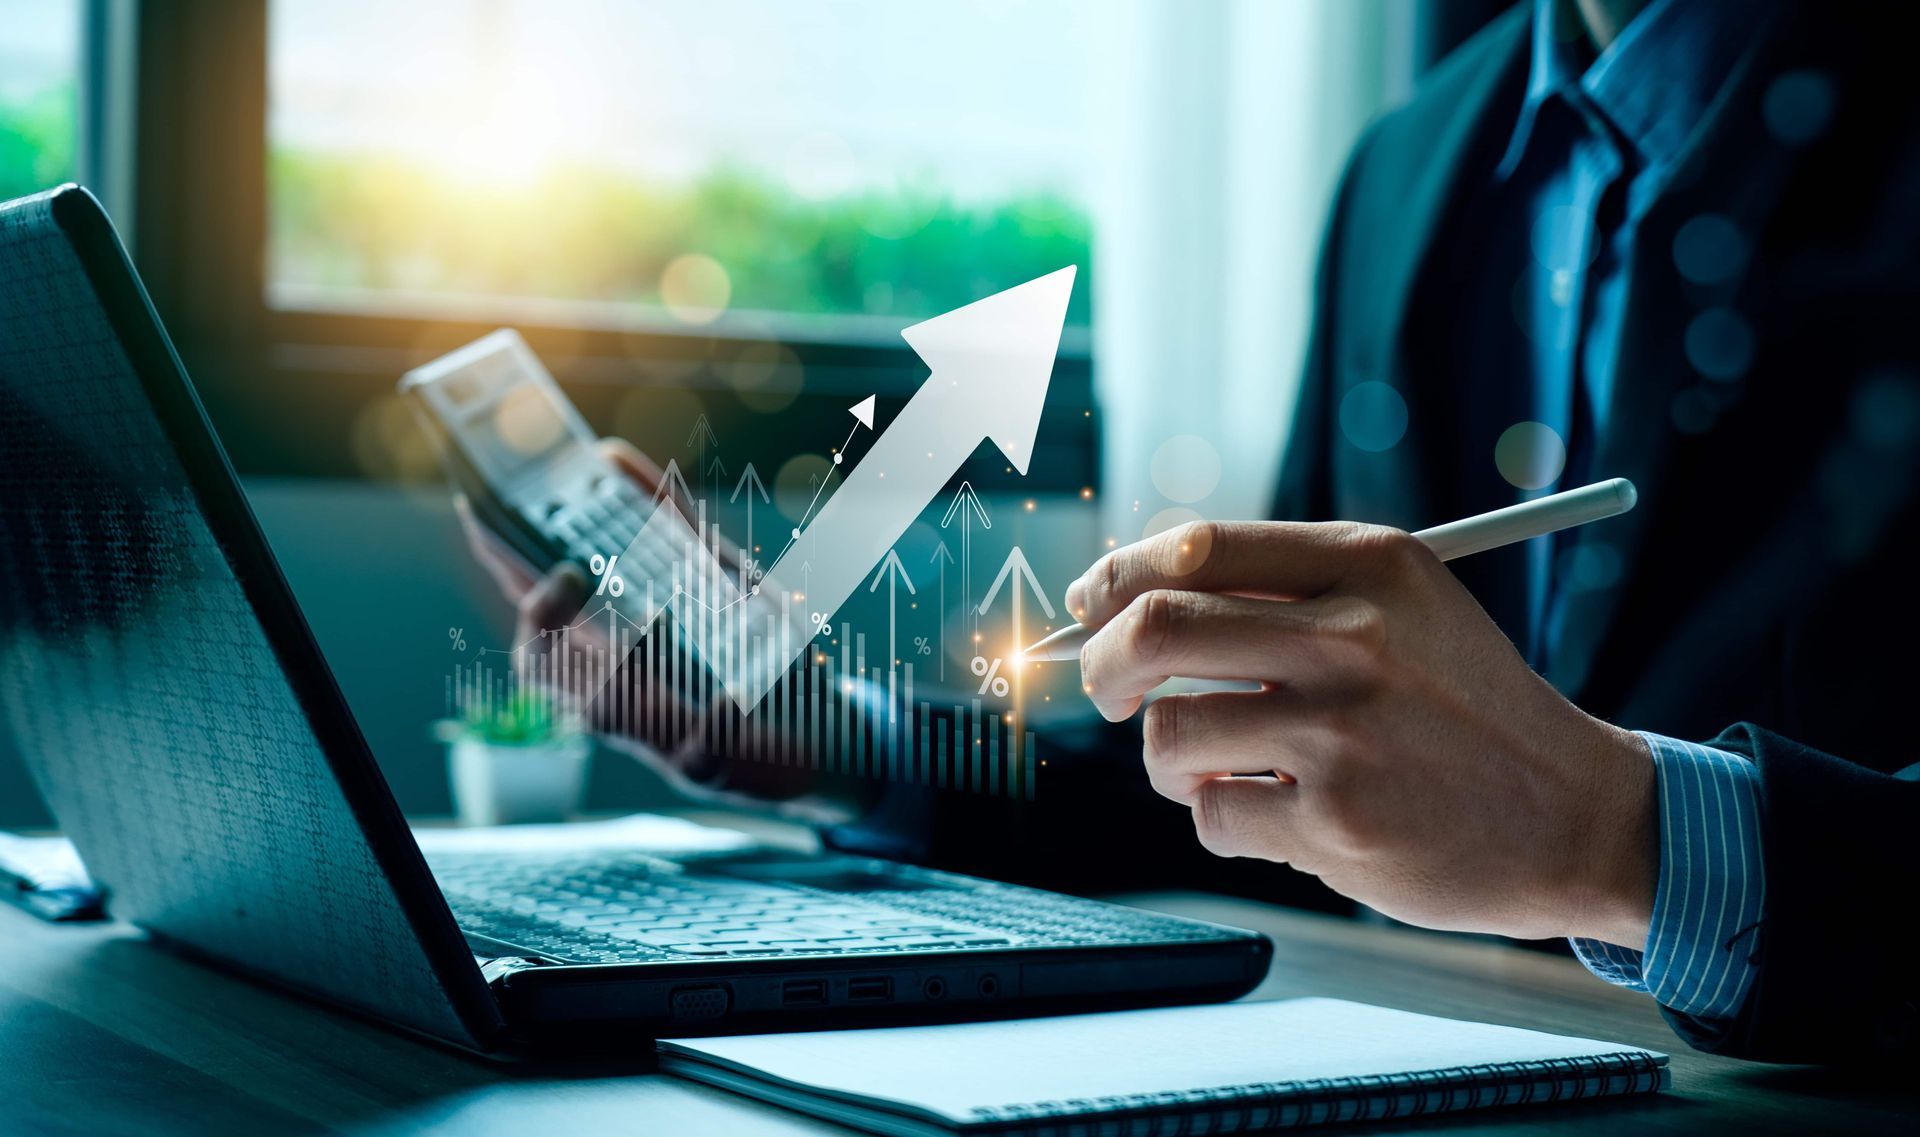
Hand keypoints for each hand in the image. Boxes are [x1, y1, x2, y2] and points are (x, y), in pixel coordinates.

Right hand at [459, 439, 824, 807]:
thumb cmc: (757, 652)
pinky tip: (729, 701)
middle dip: (540, 624)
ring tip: (644, 627)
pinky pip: (697, 755)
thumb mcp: (718, 576)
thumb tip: (609, 455)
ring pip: (604, 715)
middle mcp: (622, 695)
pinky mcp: (711, 766)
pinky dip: (710, 725)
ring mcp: (660, 737)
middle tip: (565, 574)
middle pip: (545, 669)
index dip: (503, 569)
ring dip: (612, 673)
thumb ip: (666, 522)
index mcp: (613, 648)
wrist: (825, 735)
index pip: (538, 608)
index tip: (479, 515)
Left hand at [1065, 520, 1657, 947]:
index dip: (1119, 576)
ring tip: (1224, 767)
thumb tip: (1129, 595)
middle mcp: (1353, 638)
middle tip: (1110, 689)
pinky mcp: (1336, 822)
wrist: (1574, 813)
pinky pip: (1213, 817)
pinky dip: (1225, 820)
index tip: (1091, 602)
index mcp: (1369, 565)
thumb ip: (1286, 589)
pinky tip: (1284, 815)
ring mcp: (1342, 733)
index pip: (1197, 548)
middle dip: (1103, 663)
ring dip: (1171, 760)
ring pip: (1168, 736)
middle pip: (1156, 628)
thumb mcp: (1403, 607)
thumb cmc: (1464, 709)